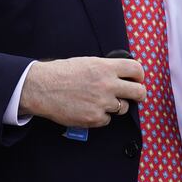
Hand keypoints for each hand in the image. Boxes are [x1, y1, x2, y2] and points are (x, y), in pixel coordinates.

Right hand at [19, 57, 144, 127]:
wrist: (42, 88)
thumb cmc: (60, 73)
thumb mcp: (86, 62)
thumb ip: (106, 68)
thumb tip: (121, 75)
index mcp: (105, 67)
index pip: (136, 69)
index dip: (139, 76)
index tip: (137, 79)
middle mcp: (107, 85)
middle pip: (139, 92)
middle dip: (139, 95)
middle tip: (135, 96)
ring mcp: (102, 103)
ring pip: (123, 108)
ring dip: (116, 106)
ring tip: (100, 101)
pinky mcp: (95, 118)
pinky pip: (107, 119)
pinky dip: (100, 116)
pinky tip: (88, 109)